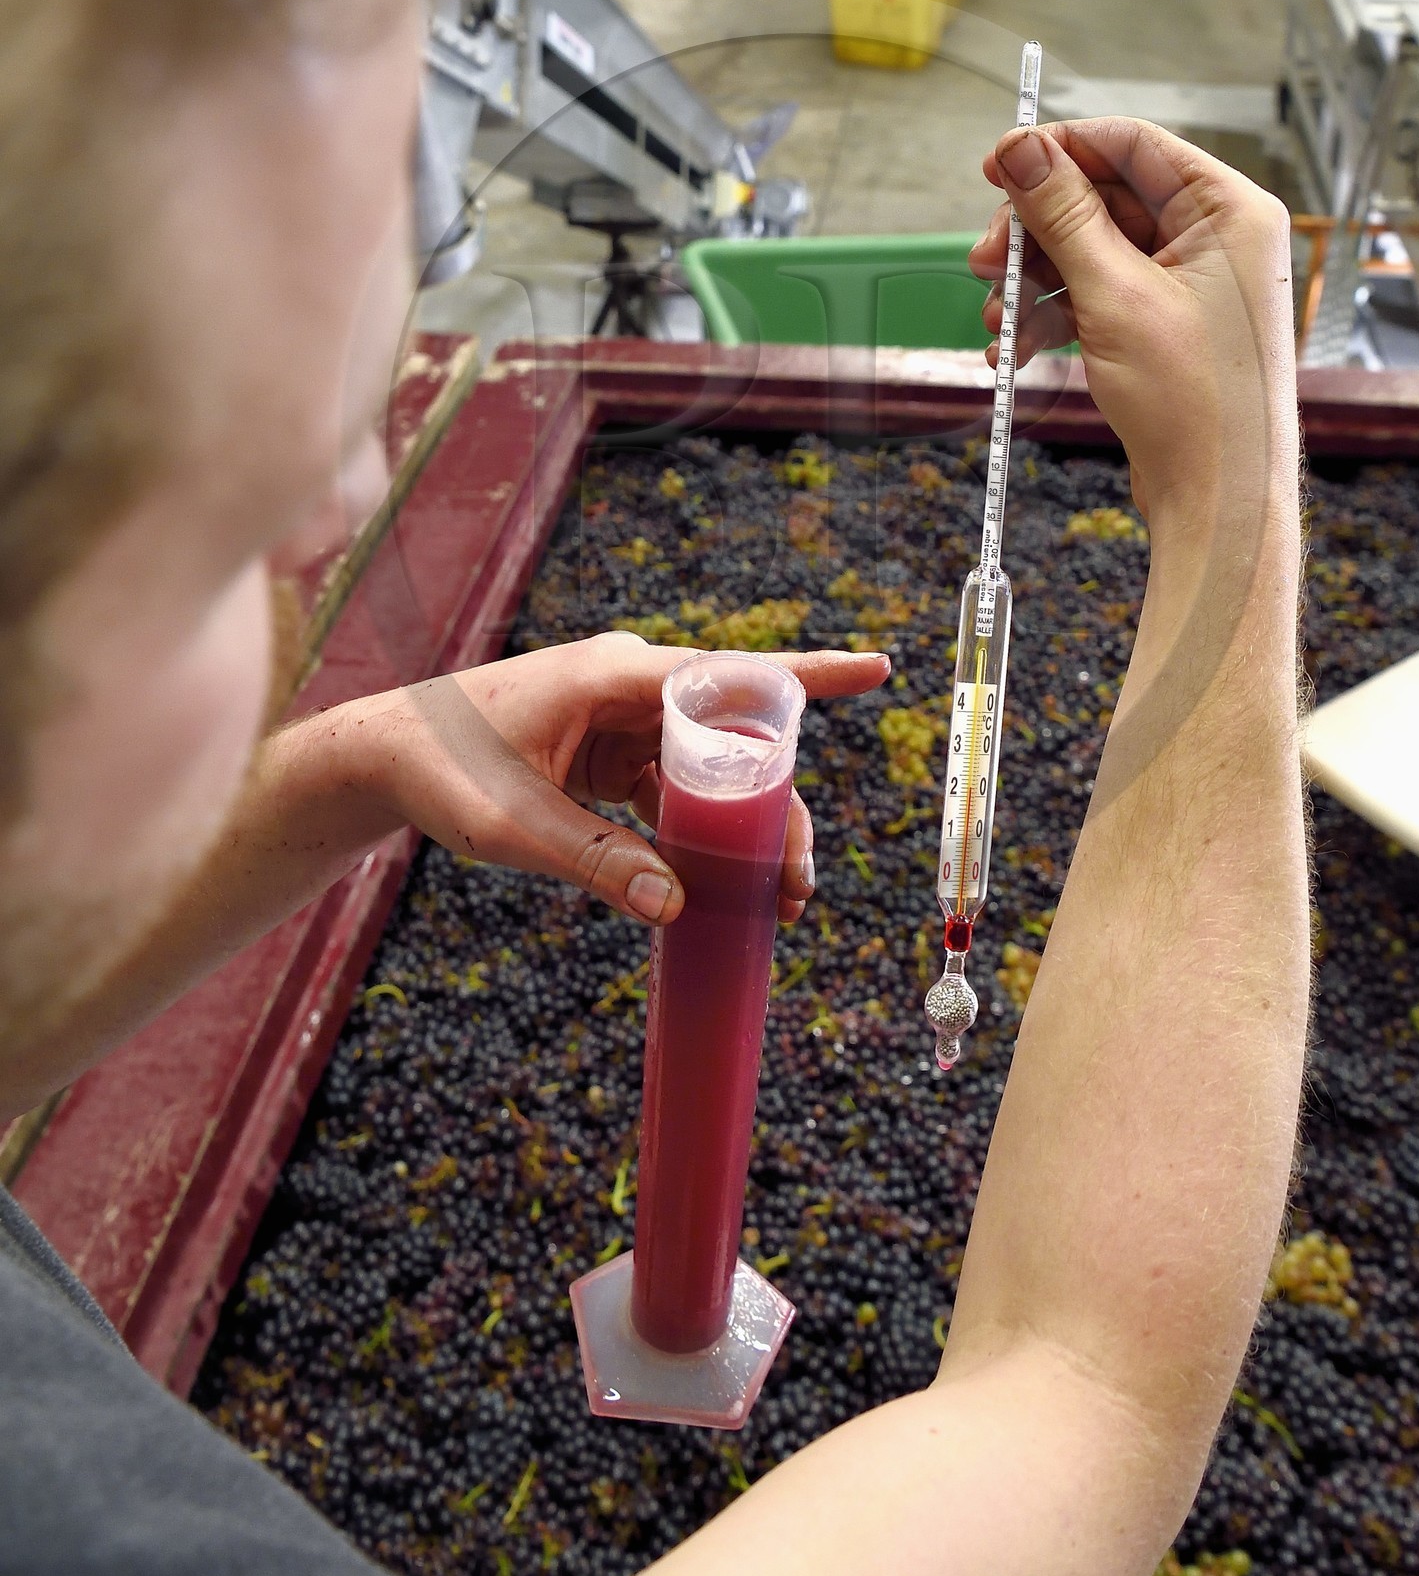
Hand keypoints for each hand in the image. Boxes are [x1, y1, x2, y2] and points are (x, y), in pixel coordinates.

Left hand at [366, 633, 890, 927]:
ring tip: (775, 898)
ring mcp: (621, 716)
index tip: (878, 668)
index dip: (810, 676)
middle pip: (734, 737)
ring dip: (744, 827)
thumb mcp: (516, 827)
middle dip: (776, 805)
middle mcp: (628, 685)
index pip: (732, 674)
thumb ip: (596, 863)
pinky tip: (720, 883)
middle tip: (798, 882)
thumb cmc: (443, 772)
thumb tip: (677, 906)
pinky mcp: (610, 749)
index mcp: (613, 675)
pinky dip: (702, 830)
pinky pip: (677, 786)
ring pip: (711, 768)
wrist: (383, 756)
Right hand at [968, 117, 1294, 521]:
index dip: (1058, 150)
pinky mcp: (1163, 326)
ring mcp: (1189, 285)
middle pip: (1102, 199)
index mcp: (1229, 210)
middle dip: (1034, 233)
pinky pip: (1095, 297)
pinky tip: (1012, 350)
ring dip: (1033, 283)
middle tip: (983, 261)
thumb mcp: (1114, 294)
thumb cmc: (1195, 403)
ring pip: (1089, 252)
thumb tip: (1021, 149)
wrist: (1217, 502)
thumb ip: (1062, 214)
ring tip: (996, 319)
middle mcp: (1215, 239)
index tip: (996, 167)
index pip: (1131, 145)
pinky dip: (1051, 318)